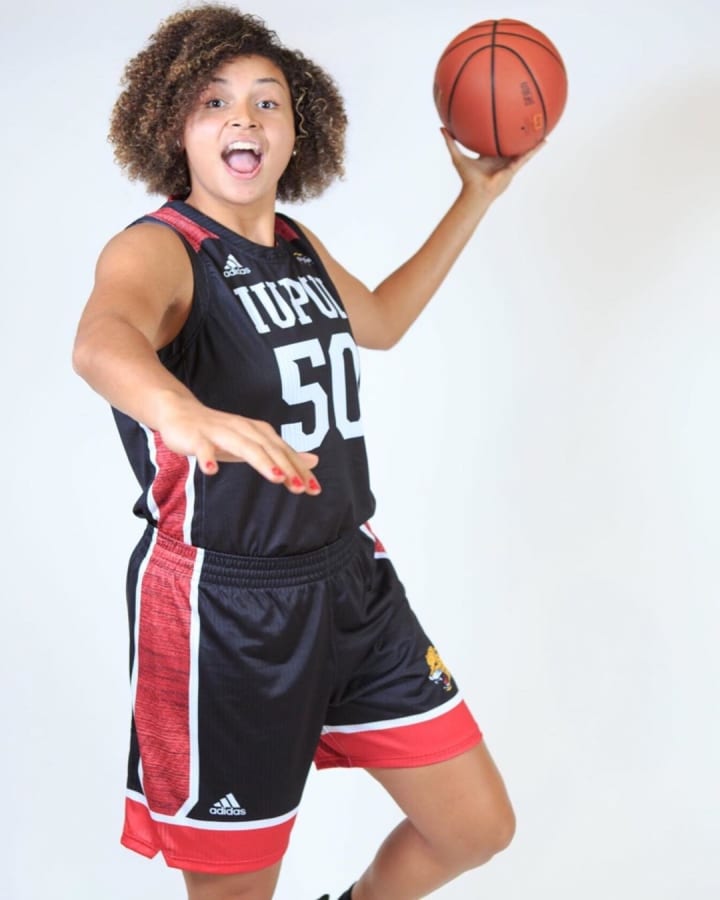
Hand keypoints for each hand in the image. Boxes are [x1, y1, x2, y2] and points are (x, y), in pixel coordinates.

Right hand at [156, 394, 320, 493]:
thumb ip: (282, 453)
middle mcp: (242, 429)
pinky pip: (202, 447)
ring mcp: (219, 432)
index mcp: (258, 432)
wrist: (180, 412)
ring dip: (261, 461)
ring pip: (243, 446)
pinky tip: (211, 471)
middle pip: (268, 449)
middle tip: (301, 488)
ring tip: (277, 478)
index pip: (283, 452)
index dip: (299, 469)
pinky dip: (207, 457)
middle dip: (286, 467)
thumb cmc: (221, 433)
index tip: (315, 489)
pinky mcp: (196, 436)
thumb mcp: (255, 443)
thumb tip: (314, 461)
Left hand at [441, 127, 543, 201]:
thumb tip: (441, 128)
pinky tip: (544, 140)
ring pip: (521, 148)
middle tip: (523, 119)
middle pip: (510, 143)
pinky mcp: (514, 167)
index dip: (498, 132)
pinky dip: (535, 149)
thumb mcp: (457, 156)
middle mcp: (500, 158)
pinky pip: (527, 156)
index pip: (494, 141)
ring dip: (530, 139)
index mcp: (488, 156)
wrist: (476, 192)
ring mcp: (508, 163)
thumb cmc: (467, 178)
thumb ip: (450, 142)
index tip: (502, 120)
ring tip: (541, 127)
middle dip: (516, 133)